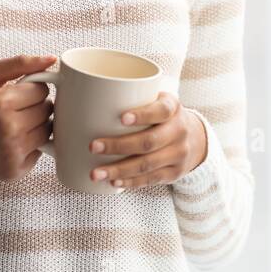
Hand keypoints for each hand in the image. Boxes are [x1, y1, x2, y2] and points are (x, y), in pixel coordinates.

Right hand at [0, 54, 56, 180]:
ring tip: (16, 123)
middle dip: (35, 106)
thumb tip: (51, 59)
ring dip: (36, 125)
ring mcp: (13, 152)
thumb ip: (19, 63)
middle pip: (46, 110)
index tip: (18, 94)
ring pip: (47, 130)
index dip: (31, 89)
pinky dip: (31, 144)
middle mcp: (9, 128)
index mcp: (1, 102)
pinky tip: (13, 140)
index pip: (41, 90)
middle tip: (16, 108)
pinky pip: (40, 150)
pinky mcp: (15, 169)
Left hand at [87, 91, 206, 190]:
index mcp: (172, 107)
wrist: (195, 138)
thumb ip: (129, 95)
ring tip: (95, 173)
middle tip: (93, 146)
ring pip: (147, 164)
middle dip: (119, 146)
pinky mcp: (175, 173)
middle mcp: (179, 130)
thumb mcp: (155, 99)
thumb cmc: (160, 115)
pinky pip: (151, 179)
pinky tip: (113, 182)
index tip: (121, 118)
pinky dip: (131, 182)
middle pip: (149, 141)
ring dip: (119, 169)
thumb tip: (75, 89)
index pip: (161, 110)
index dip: (142, 115)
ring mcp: (179, 154)